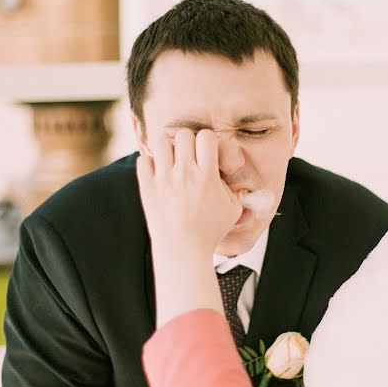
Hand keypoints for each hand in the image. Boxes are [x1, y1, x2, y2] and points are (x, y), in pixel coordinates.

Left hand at [137, 129, 241, 259]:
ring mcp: (164, 181)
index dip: (207, 141)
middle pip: (184, 134)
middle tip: (187, 156)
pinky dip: (150, 162)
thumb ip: (238, 193)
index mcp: (207, 176)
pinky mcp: (148, 189)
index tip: (206, 154)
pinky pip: (144, 160)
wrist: (183, 252)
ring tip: (171, 160)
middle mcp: (185, 175)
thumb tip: (243, 184)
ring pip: (162, 142)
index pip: (206, 137)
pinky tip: (157, 173)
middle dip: (187, 141)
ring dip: (168, 148)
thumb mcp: (232, 211)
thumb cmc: (210, 232)